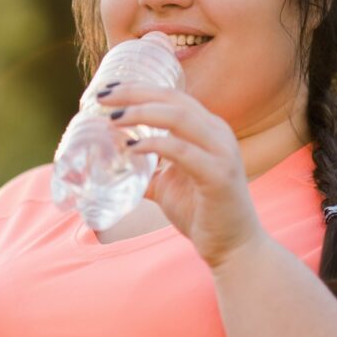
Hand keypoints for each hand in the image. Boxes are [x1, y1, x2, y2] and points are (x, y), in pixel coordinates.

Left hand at [102, 84, 266, 268]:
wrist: (234, 247)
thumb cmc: (201, 212)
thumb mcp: (167, 183)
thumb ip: (147, 169)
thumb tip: (114, 164)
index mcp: (207, 128)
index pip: (170, 96)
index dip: (137, 89)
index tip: (105, 91)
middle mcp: (217, 132)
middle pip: (172, 99)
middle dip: (134, 93)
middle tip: (102, 97)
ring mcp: (221, 152)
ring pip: (179, 117)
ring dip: (141, 112)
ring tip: (113, 119)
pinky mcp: (218, 175)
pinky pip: (183, 151)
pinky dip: (155, 145)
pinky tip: (132, 148)